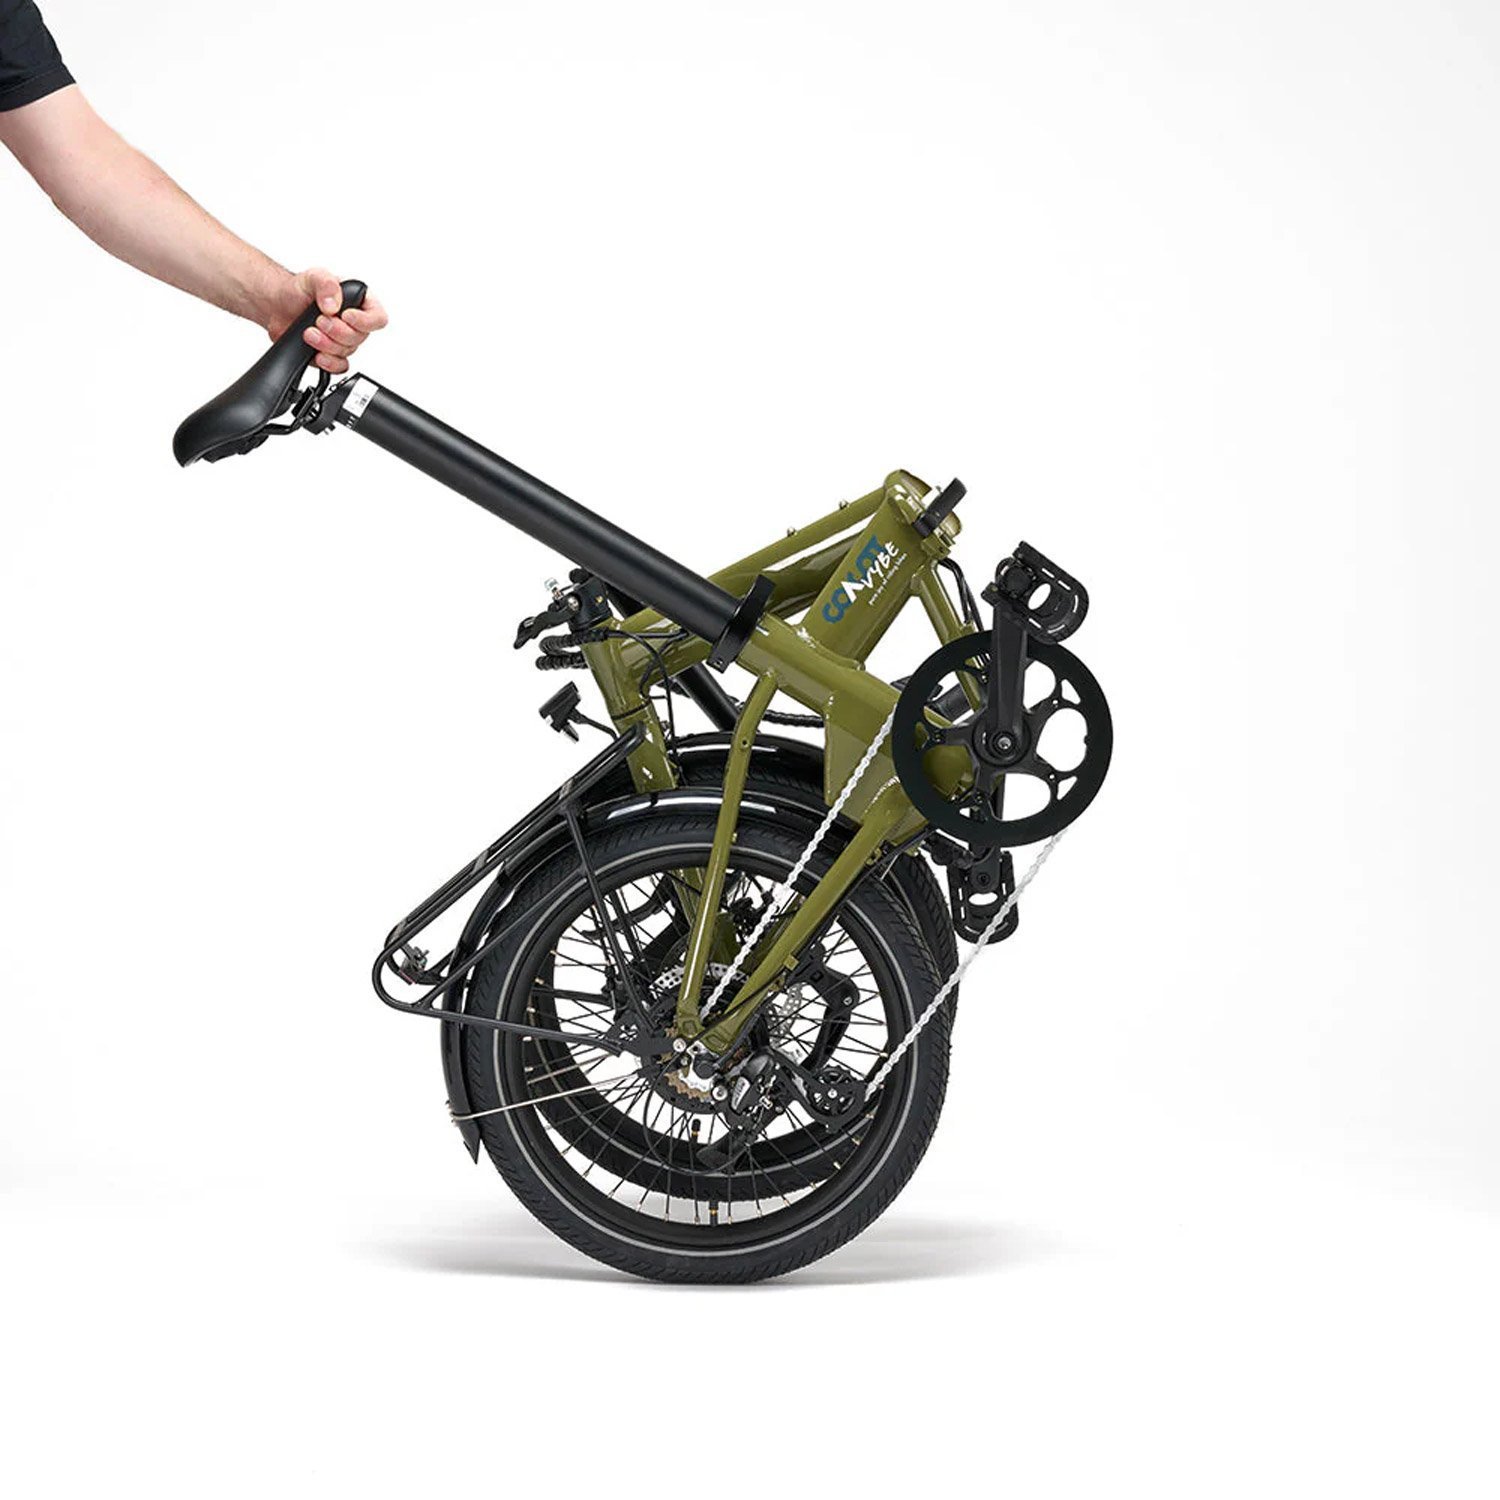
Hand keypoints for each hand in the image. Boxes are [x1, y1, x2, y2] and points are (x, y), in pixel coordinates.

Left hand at [264, 267, 388, 373]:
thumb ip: (326, 284)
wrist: (276, 306)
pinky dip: (328, 362)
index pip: (377, 318)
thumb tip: (333, 305)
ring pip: (347, 352)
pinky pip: (340, 366)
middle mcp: (354, 323)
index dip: (365, 321)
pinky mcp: (331, 354)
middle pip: (360, 338)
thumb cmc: (296, 290)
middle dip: (337, 331)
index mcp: (358, 302)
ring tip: (309, 331)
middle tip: (319, 320)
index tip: (345, 316)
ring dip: (326, 344)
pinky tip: (316, 353)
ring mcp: (343, 340)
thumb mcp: (312, 277)